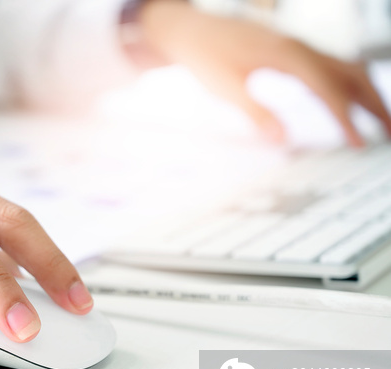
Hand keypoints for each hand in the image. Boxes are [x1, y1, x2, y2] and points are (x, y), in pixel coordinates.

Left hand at [136, 1, 390, 145]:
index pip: (329, 88)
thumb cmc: (206, 56)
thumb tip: (283, 139)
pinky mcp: (294, 53)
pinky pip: (332, 69)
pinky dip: (349, 88)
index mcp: (288, 55)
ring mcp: (300, 48)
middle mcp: (301, 48)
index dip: (346, 118)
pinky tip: (349, 107)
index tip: (359, 142)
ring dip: (366, 96)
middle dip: (375, 104)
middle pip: (352, 74)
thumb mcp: (225, 86)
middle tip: (388, 135)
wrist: (192, 30)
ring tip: (380, 125)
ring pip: (347, 69)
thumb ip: (256, 112)